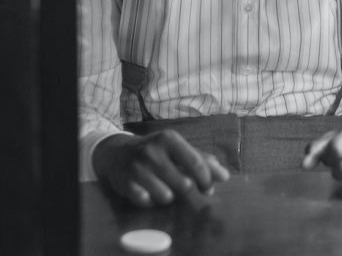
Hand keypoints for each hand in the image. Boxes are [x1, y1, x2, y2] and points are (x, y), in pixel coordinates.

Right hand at [93, 131, 230, 206]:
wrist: (117, 152)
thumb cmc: (155, 151)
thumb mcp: (177, 149)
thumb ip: (202, 161)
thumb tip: (224, 176)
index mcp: (170, 139)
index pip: (196, 164)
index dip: (206, 181)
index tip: (208, 189)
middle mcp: (153, 151)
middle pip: (183, 184)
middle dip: (186, 189)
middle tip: (181, 186)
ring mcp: (138, 167)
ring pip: (166, 196)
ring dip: (168, 197)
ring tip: (163, 187)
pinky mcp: (125, 183)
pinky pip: (147, 202)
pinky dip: (151, 201)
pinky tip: (147, 192)